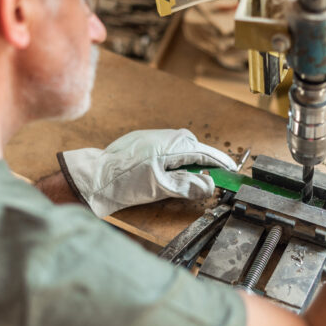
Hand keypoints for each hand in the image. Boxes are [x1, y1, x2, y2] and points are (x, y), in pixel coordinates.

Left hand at [58, 129, 236, 217]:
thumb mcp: (160, 188)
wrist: (94, 177)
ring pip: (181, 146)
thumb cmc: (123, 182)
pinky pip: (168, 146)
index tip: (232, 171)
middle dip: (206, 160)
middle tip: (216, 175)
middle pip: (194, 147)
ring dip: (190, 159)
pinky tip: (172, 169)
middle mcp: (164, 136)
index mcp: (171, 145)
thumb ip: (187, 185)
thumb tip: (209, 184)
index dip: (220, 163)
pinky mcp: (143, 142)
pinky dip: (177, 157)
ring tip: (195, 175)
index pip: (204, 153)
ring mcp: (153, 137)